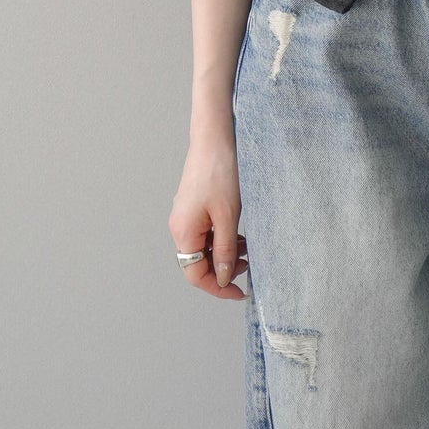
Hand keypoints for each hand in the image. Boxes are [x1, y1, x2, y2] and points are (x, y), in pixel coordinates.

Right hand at [169, 133, 248, 300]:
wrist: (215, 137)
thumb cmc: (220, 172)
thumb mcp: (227, 217)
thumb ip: (224, 250)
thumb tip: (222, 278)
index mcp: (183, 232)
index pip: (195, 274)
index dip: (217, 287)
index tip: (239, 291)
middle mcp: (179, 226)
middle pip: (198, 262)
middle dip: (222, 269)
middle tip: (248, 266)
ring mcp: (186, 215)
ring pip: (204, 247)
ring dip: (224, 253)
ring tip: (248, 248)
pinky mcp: (194, 206)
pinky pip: (206, 232)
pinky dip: (222, 238)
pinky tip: (239, 234)